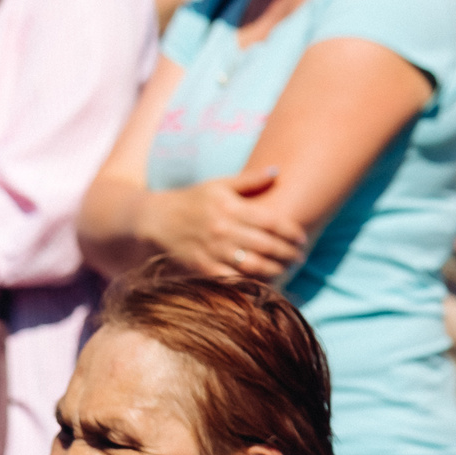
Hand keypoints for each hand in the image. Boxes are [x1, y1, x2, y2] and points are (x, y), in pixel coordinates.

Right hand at [140, 166, 307, 278]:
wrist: (153, 220)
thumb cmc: (191, 200)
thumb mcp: (218, 185)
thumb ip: (249, 180)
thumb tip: (277, 171)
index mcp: (229, 207)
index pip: (271, 221)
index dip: (291, 232)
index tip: (302, 238)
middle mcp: (222, 229)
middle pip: (266, 245)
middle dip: (288, 254)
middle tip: (299, 258)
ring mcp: (212, 250)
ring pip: (253, 266)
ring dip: (275, 270)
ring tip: (286, 270)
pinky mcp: (202, 267)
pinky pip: (232, 279)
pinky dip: (251, 283)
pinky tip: (264, 283)